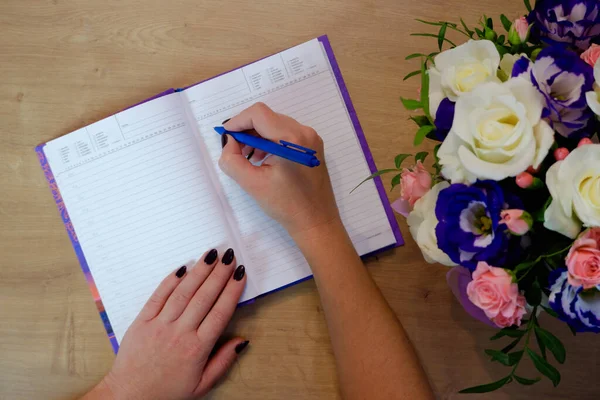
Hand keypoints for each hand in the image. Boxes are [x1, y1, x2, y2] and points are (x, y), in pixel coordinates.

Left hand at [84, 248, 247, 399]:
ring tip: (211, 255)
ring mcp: (159, 325)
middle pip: (204, 297)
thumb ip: (224, 361)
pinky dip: (171, 280)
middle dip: (219, 274)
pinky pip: (159, 296)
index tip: (240, 274)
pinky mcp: (142, 321)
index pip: (220, 312)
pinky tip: (183, 267)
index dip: (232, 290)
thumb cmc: (166, 392)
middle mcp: (180, 333)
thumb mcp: (202, 385)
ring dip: (199, 271)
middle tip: (230, 256)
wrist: (129, 396)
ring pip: (184, 292)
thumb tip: (242, 340)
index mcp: (197, 349)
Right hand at [219, 102, 340, 236]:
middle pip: (267, 117)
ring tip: (249, 158)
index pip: (258, 114)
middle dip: (247, 130)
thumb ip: (232, 160)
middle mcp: (305, 133)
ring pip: (276, 124)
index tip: (226, 136)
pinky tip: (264, 159)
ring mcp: (311, 138)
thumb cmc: (286, 205)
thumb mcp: (252, 183)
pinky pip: (286, 133)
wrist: (316, 221)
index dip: (238, 121)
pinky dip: (271, 141)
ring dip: (258, 136)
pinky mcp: (312, 146)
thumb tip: (229, 141)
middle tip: (235, 150)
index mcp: (292, 139)